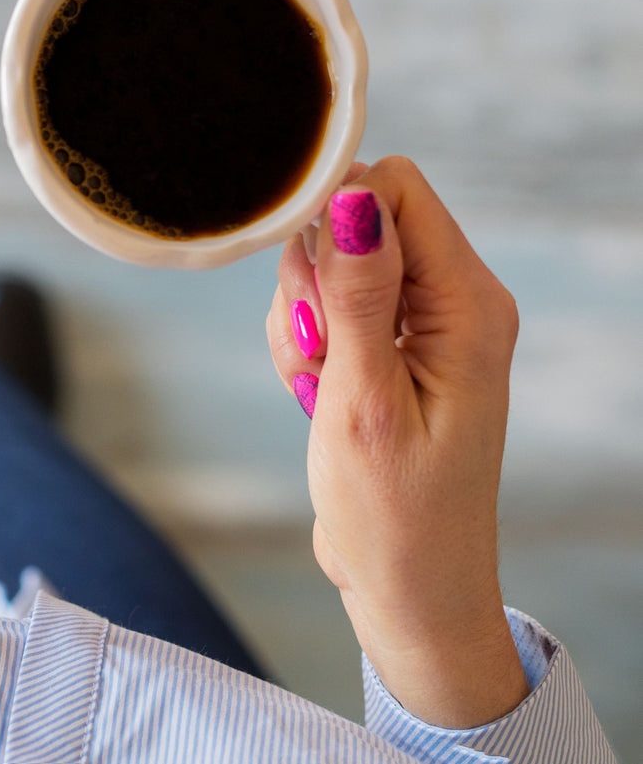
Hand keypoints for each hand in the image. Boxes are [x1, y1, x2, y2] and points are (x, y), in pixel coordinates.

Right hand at [266, 155, 529, 728]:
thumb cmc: (394, 512)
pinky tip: (317, 392)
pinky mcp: (394, 342)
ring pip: (332, 260)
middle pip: (356, 218)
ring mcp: (425, 321)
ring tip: (319, 385)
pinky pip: (329, 301)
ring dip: (303, 316)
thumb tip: (352, 197)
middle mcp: (456, 299)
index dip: (334, 219)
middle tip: (320, 354)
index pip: (394, 188)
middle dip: (313, 279)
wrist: (407, 586)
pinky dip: (305, 340)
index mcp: (469, 306)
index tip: (312, 294)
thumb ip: (358, 294)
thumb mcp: (364, 402)